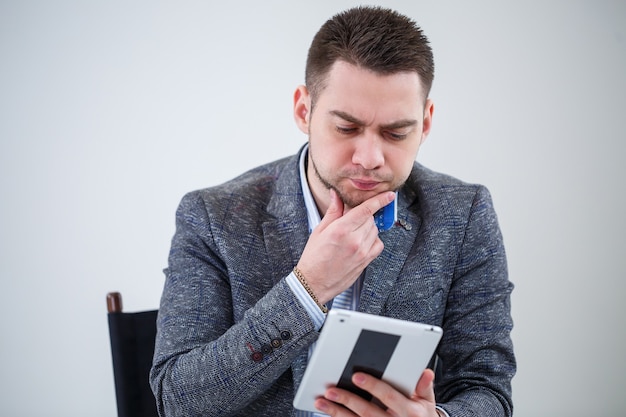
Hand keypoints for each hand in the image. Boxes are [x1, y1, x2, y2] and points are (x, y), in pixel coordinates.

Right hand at [296, 189, 394, 303]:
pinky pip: (378, 244)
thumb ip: (332, 212)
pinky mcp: (366, 261)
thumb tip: (336, 195)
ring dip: (367, 227)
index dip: (379, 200)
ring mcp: (362, 252)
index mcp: (341, 229)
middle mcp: (354, 240)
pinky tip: (362, 241)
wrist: (314, 282)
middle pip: (370, 218)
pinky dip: (373, 240)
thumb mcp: (319, 231)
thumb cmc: (313, 257)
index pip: (366, 210)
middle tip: (350, 220)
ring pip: (375, 230)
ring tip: (353, 233)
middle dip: (363, 215)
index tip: (389, 195)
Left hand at [314, 369, 438, 416]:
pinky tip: (329, 412)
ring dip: (337, 412)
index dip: (372, 386)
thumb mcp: (427, 403)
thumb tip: (426, 372)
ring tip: (321, 402)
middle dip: (348, 399)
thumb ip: (424, 387)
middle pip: (367, 411)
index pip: (388, 395)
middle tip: (331, 389)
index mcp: (410, 411)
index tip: (356, 376)